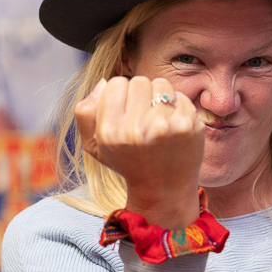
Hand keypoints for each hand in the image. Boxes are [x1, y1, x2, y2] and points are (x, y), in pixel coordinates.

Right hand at [74, 75, 204, 229]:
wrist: (163, 189)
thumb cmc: (127, 162)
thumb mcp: (94, 145)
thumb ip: (85, 113)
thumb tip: (102, 83)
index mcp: (110, 132)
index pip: (114, 83)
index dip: (120, 95)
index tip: (125, 112)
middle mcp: (135, 130)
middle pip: (139, 81)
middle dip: (141, 95)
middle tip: (143, 118)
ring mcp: (163, 126)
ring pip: (161, 84)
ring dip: (160, 97)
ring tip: (158, 120)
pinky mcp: (186, 125)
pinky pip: (180, 96)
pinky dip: (178, 107)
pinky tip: (174, 127)